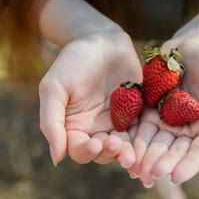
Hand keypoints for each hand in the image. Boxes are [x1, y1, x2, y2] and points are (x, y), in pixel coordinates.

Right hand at [39, 32, 141, 166]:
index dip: (86, 152)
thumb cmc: (72, 61)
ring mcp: (118, 122)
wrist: (102, 40)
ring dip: (127, 152)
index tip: (95, 145)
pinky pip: (141, 130)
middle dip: (109, 153)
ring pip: (124, 146)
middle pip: (103, 153)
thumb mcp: (54, 87)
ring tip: (132, 153)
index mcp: (74, 127)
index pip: (78, 150)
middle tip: (117, 146)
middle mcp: (96, 129)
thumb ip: (51, 121)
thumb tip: (57, 158)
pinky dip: (143, 139)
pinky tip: (147, 141)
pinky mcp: (137, 113)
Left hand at [129, 42, 198, 185]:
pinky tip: (124, 152)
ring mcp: (165, 123)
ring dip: (145, 158)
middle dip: (163, 164)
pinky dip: (133, 142)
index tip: (176, 177)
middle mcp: (185, 130)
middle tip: (151, 175)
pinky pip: (139, 130)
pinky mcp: (147, 113)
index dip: (188, 166)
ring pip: (155, 145)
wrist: (188, 47)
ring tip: (135, 170)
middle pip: (174, 152)